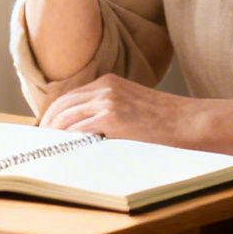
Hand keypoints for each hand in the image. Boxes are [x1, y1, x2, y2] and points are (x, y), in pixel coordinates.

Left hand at [39, 74, 198, 148]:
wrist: (191, 122)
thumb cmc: (167, 121)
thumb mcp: (134, 105)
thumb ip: (110, 110)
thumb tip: (85, 130)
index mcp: (109, 82)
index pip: (68, 97)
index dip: (53, 114)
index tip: (46, 130)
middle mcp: (105, 88)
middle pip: (61, 105)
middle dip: (47, 124)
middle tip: (41, 143)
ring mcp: (108, 102)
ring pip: (66, 117)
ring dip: (54, 134)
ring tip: (48, 150)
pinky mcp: (112, 118)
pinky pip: (78, 129)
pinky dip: (67, 140)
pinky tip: (64, 151)